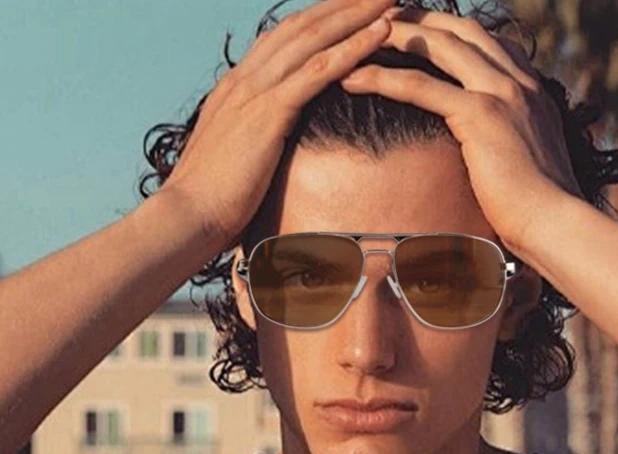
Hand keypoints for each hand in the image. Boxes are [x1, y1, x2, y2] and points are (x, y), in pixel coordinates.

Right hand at [160, 0, 394, 251]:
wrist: (186, 217)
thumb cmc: (208, 205)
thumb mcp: (230, 164)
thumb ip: (248, 147)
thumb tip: (263, 157)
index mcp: (235, 90)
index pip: (281, 41)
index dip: (316, 21)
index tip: (346, 9)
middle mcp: (244, 80)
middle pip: (300, 27)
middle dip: (341, 4)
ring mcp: (255, 92)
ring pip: (312, 38)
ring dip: (354, 14)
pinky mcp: (268, 113)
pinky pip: (317, 71)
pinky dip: (351, 49)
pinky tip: (379, 35)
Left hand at [339, 6, 583, 259]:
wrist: (555, 223)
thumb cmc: (542, 209)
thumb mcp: (529, 162)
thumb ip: (513, 140)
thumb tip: (495, 155)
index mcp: (532, 89)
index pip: (487, 41)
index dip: (450, 29)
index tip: (420, 26)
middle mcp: (519, 81)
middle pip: (461, 29)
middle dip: (420, 18)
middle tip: (383, 16)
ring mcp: (502, 93)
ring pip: (440, 46)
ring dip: (397, 34)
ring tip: (359, 36)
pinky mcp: (481, 115)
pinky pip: (422, 86)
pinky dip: (384, 77)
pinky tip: (354, 77)